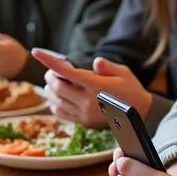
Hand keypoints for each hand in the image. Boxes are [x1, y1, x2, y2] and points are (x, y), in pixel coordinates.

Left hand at [33, 50, 152, 127]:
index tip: (36, 52)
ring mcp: (85, 114)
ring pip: (56, 101)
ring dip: (50, 90)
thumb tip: (95, 62)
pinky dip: (54, 103)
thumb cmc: (131, 89)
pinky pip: (61, 113)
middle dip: (50, 76)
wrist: (140, 115)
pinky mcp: (84, 123)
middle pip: (57, 87)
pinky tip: (58, 96)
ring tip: (53, 82)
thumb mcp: (123, 73)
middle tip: (51, 70)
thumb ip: (107, 67)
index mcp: (97, 86)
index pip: (67, 72)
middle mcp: (88, 102)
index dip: (49, 61)